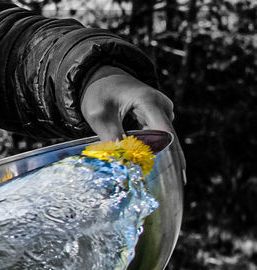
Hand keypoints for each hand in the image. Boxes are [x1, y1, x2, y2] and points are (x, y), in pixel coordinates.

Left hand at [80, 65, 185, 180]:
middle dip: (169, 164)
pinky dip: (156, 154)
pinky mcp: (160, 119)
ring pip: (167, 142)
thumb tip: (121, 163)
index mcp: (149, 102)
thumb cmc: (99, 93)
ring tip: (161, 186)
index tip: (161, 177)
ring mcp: (164, 113)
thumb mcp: (99, 115)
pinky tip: (154, 174)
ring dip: (161, 160)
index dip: (164, 156)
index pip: (163, 133)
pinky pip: (161, 140)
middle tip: (169, 191)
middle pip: (170, 141)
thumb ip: (110, 137)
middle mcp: (163, 107)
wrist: (102, 78)